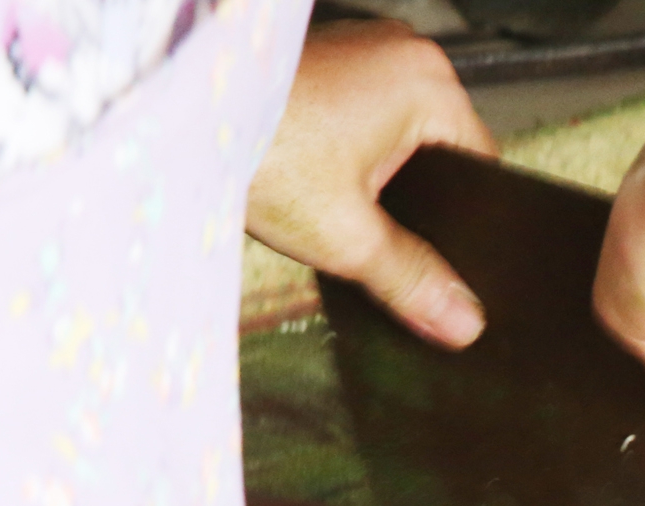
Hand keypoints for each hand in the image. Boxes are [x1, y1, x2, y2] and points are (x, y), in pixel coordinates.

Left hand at [250, 20, 500, 348]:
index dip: (461, 222)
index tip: (438, 255)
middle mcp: (398, 51)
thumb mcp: (346, 237)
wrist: (165, 115)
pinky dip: (343, 150)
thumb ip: (413, 280)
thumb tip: (463, 321)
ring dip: (373, 176)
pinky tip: (314, 178)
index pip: (478, 168)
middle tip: (374, 235)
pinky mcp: (319, 57)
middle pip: (435, 152)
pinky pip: (358, 113)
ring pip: (394, 135)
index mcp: (427, 83)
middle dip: (410, 199)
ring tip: (338, 205)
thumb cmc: (250, 147)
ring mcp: (357, 46)